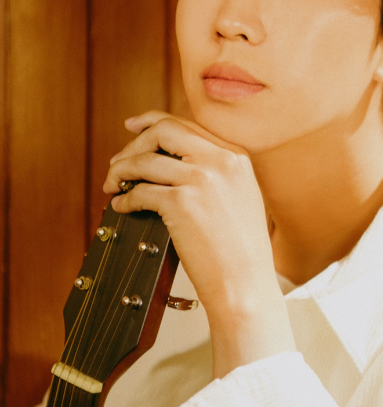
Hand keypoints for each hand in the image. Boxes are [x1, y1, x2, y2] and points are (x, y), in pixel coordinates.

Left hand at [103, 111, 295, 376]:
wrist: (246, 284)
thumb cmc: (242, 251)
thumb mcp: (242, 196)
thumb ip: (218, 172)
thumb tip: (172, 161)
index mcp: (236, 156)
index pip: (186, 124)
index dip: (152, 122)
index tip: (133, 127)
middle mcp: (220, 161)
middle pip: (163, 131)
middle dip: (133, 144)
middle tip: (117, 163)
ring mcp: (201, 179)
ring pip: (144, 160)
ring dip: (120, 171)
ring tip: (112, 185)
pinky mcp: (182, 203)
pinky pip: (140, 191)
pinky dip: (124, 198)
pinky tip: (122, 207)